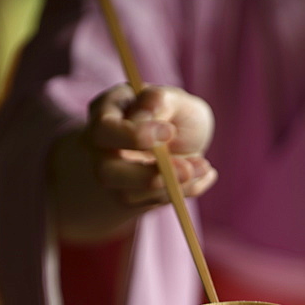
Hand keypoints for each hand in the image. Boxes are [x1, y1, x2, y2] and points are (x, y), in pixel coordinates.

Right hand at [49, 84, 217, 241]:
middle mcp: (102, 148)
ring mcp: (114, 176)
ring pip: (129, 195)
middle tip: (187, 169)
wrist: (185, 141)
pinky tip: (201, 174)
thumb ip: (160, 101)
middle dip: (148, 176)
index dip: (135, 136)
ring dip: (173, 186)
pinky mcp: (131, 197)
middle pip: (106, 172)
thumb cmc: (176, 114)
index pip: (105, 130)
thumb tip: (145, 115)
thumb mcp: (175, 99)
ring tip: (202, 166)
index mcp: (106, 112)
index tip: (169, 132)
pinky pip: (152, 205)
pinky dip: (183, 191)